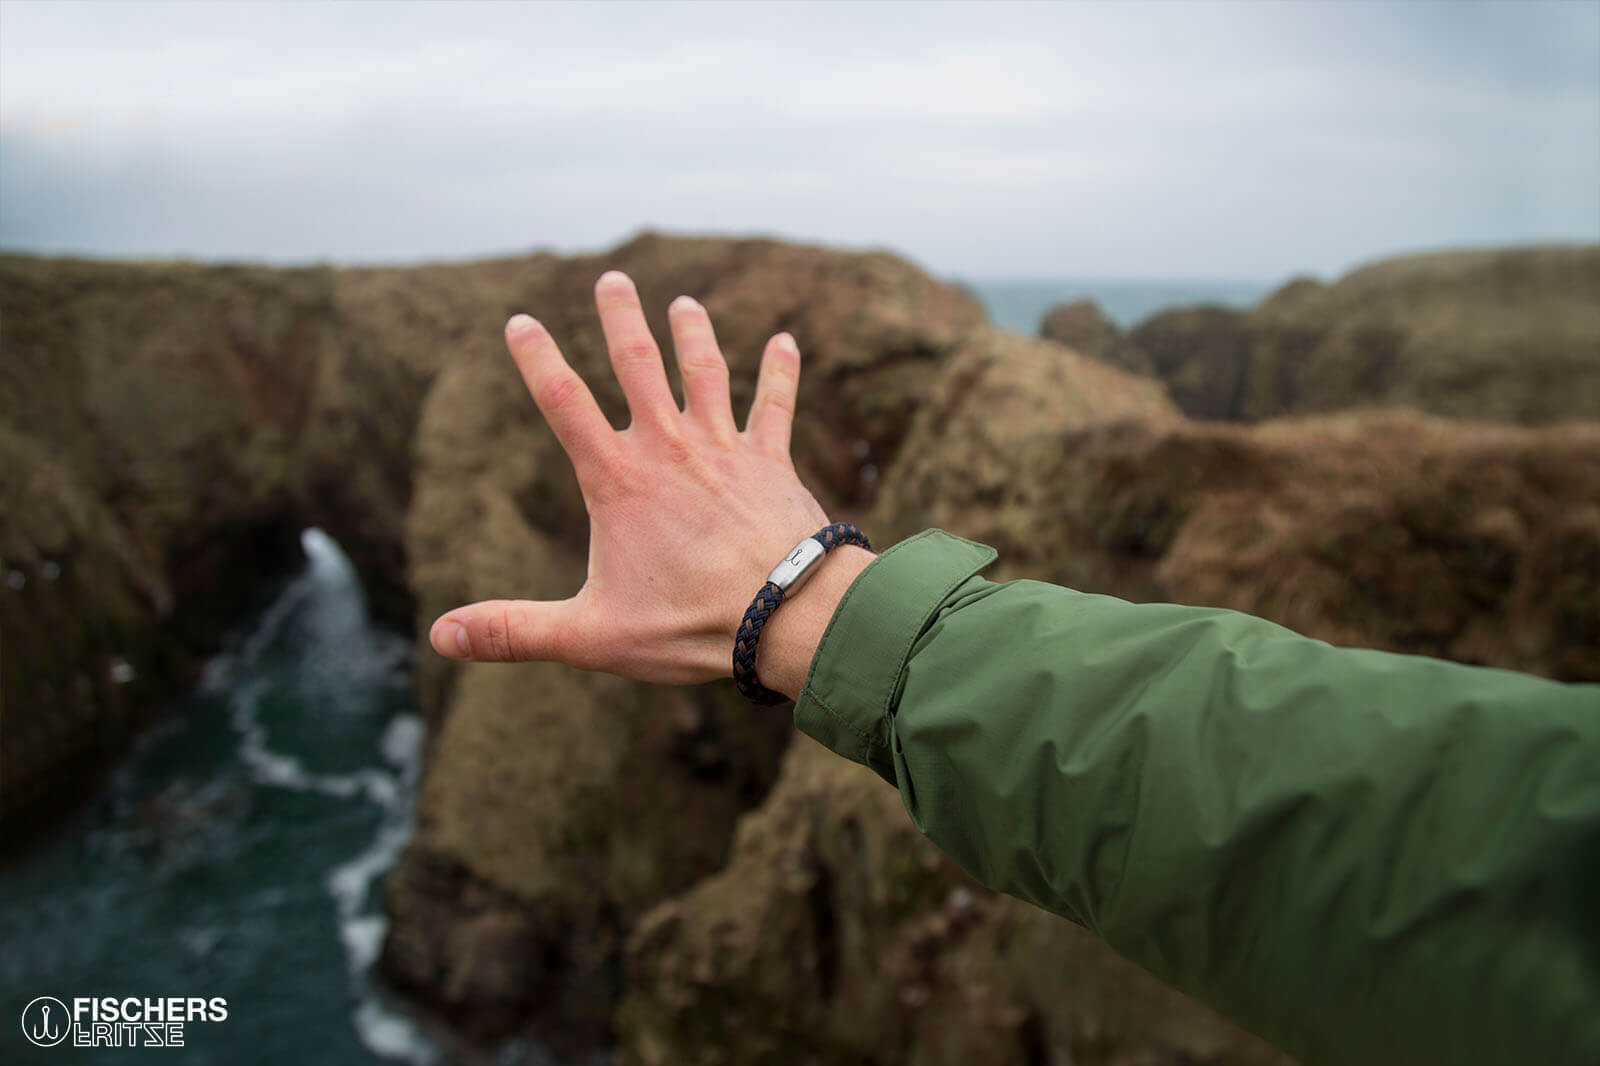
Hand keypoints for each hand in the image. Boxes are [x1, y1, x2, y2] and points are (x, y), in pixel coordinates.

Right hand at [428, 270, 869, 692]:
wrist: (785, 616)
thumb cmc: (689, 627)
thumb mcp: (590, 636)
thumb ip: (515, 631)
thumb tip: (441, 636)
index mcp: (618, 480)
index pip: (563, 404)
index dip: (537, 359)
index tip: (519, 321)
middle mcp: (668, 448)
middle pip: (638, 365)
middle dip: (621, 319)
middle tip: (613, 279)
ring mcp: (723, 449)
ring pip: (705, 373)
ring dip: (693, 334)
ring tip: (685, 304)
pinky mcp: (771, 463)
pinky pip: (774, 406)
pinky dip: (780, 372)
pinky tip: (785, 342)